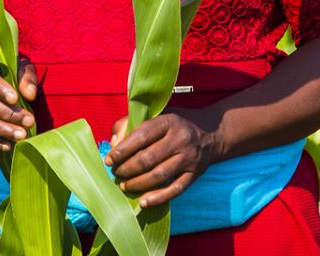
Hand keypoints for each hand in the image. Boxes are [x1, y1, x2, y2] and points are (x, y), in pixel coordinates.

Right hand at [0, 56, 40, 152]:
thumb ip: (25, 76)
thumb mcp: (15, 67)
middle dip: (6, 114)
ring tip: (21, 136)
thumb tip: (31, 95)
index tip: (16, 99)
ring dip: (0, 130)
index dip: (0, 89)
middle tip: (28, 122)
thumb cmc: (2, 73)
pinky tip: (8, 146)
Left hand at [103, 108, 223, 207]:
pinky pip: (174, 190)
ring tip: (125, 186)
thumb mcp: (155, 117)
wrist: (210, 135)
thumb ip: (130, 125)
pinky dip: (157, 198)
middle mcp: (181, 139)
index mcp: (169, 122)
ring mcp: (189, 158)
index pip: (141, 136)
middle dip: (127, 169)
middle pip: (148, 158)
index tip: (109, 160)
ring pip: (159, 176)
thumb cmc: (173, 127)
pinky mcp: (194, 175)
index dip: (122, 150)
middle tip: (117, 174)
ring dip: (137, 184)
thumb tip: (114, 143)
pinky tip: (143, 202)